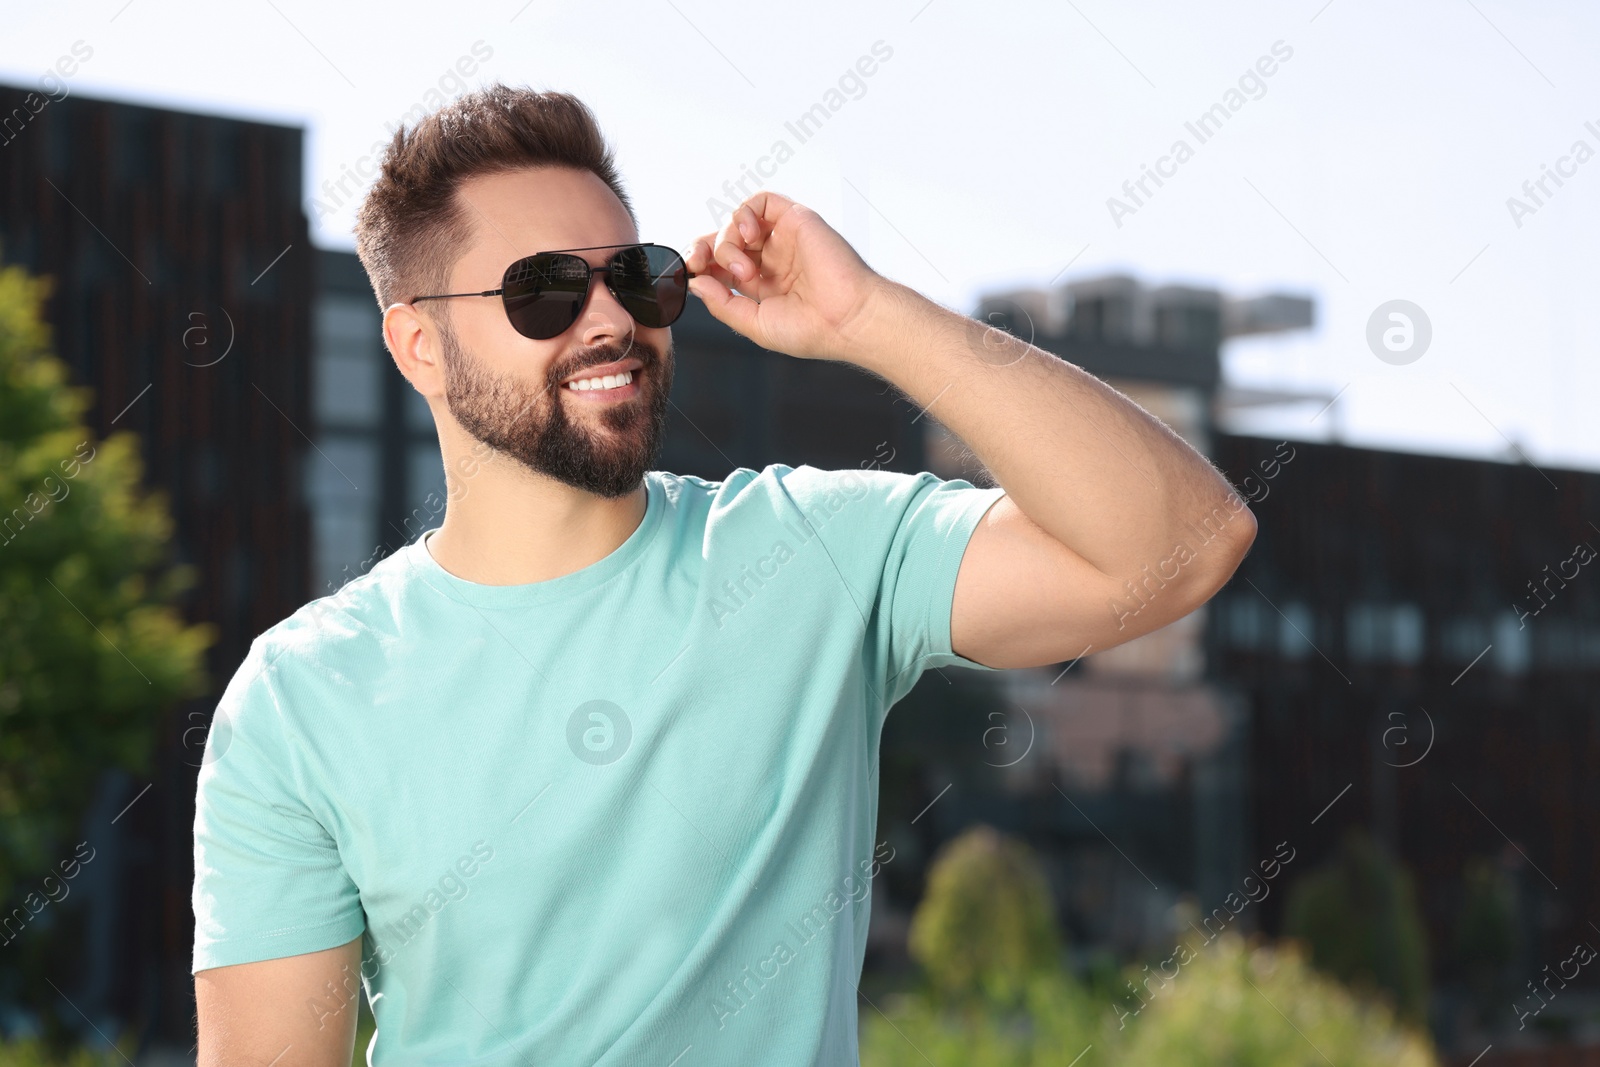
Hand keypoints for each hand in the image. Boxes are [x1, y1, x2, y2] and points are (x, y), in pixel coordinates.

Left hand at [683, 192, 887, 363]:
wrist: (847, 319)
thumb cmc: (812, 330)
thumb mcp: (755, 324)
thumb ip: (722, 304)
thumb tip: (696, 283)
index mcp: (763, 285)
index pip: (721, 266)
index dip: (702, 266)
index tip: (691, 275)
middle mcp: (772, 260)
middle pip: (724, 240)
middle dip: (704, 249)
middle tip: (700, 264)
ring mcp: (783, 239)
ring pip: (737, 223)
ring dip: (728, 242)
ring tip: (744, 269)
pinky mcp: (795, 220)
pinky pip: (761, 202)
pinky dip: (745, 214)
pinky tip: (749, 235)